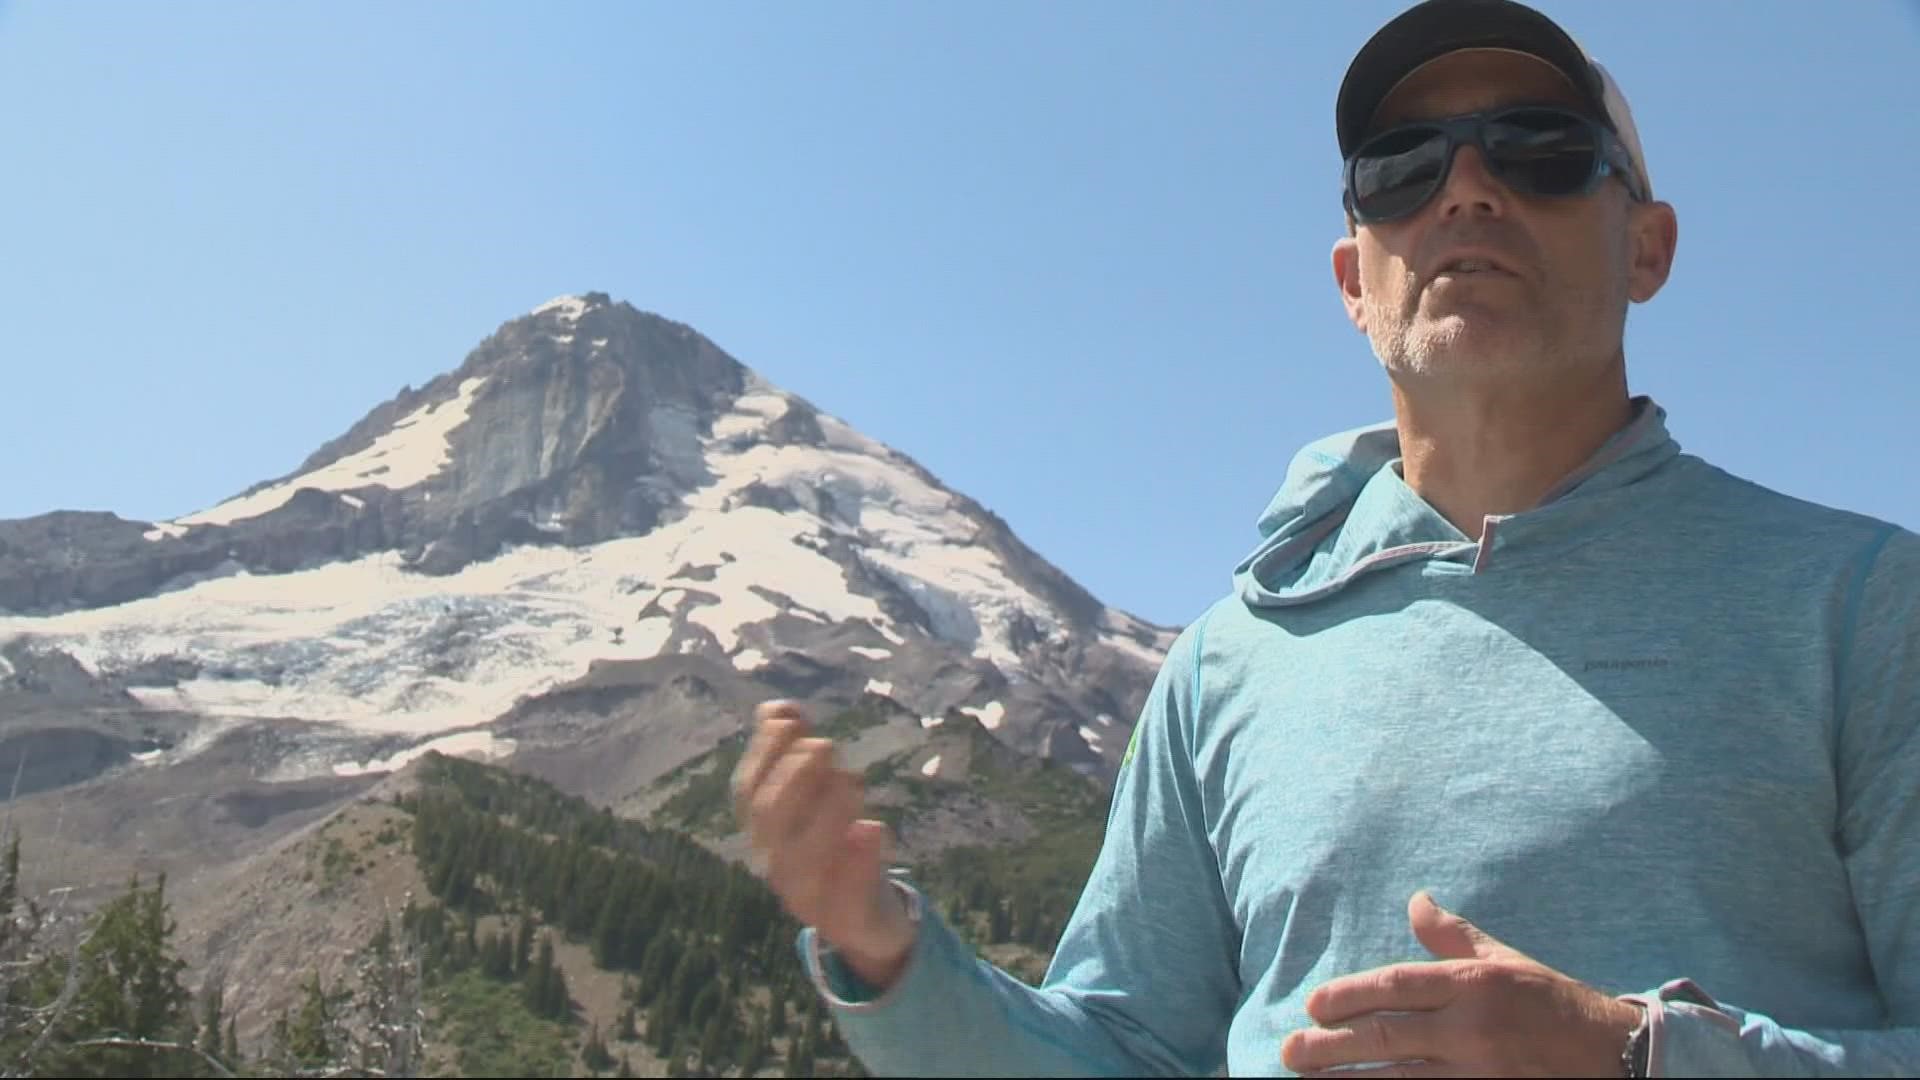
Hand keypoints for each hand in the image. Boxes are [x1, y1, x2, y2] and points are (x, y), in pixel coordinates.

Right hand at [732, 700, 915, 990]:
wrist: (868, 918)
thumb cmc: (837, 843)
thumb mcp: (820, 796)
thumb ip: (799, 753)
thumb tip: (776, 708)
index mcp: (765, 833)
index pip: (748, 790)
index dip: (764, 752)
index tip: (790, 717)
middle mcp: (777, 864)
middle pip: (769, 820)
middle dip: (793, 777)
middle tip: (826, 745)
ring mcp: (808, 897)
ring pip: (800, 862)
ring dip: (824, 815)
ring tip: (850, 781)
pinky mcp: (847, 921)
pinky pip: (846, 900)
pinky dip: (858, 863)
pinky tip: (873, 828)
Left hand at [1280, 891, 1643, 1077]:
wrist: (1613, 1055)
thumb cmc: (1550, 1002)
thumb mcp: (1505, 961)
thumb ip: (1453, 937)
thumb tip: (1416, 900)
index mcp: (1473, 986)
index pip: (1397, 988)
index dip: (1350, 995)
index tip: (1313, 1005)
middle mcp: (1472, 1029)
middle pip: (1387, 1037)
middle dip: (1332, 1045)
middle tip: (1291, 1049)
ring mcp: (1478, 1072)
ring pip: (1400, 1078)